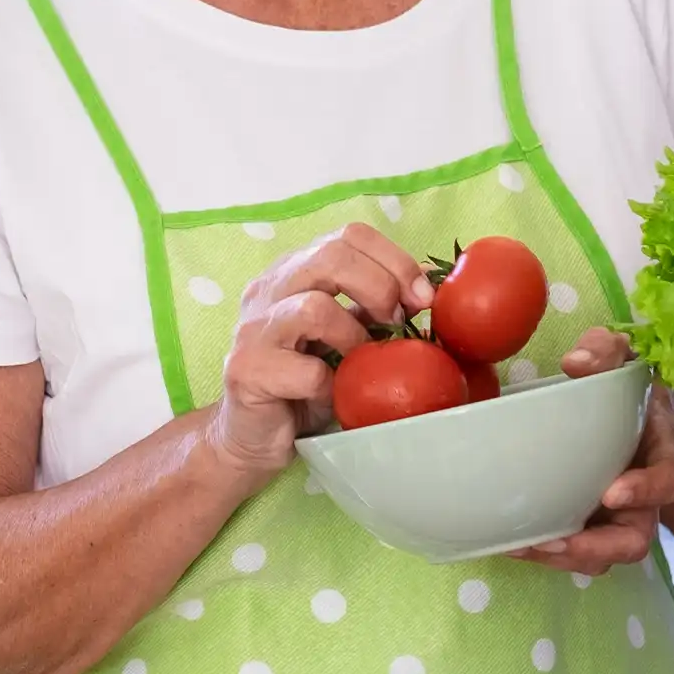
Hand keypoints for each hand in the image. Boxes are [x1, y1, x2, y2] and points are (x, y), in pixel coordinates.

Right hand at [201, 224, 431, 485]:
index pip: (349, 235)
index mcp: (295, 271)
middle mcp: (268, 288)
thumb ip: (374, 308)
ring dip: (354, 337)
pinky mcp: (247, 370)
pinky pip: (305, 371)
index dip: (395, 260)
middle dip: (380, 287)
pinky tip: (331, 396)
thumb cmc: (306, 384)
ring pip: (314, 308)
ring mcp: (253, 328)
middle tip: (397, 323)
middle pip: (331, 256)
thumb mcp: (347, 337)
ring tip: (360, 362)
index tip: (424, 297)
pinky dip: (331, 385)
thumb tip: (426, 288)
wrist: (254, 437)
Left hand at [509, 328, 673, 574]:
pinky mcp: (588, 525)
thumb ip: (605, 351)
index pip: (668, 481)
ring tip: (521, 545)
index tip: (612, 493)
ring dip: (563, 558)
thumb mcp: (623, 356)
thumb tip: (575, 363)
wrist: (632, 411)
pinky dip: (543, 552)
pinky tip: (508, 541)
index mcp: (662, 455)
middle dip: (596, 547)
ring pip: (601, 556)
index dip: (646, 492)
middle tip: (557, 540)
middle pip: (634, 540)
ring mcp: (616, 517)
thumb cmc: (627, 385)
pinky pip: (573, 551)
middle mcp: (644, 497)